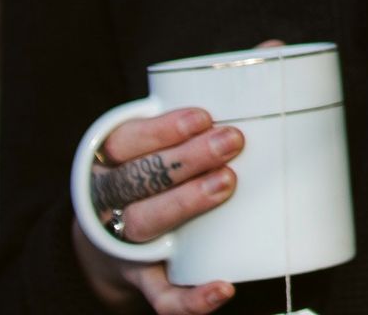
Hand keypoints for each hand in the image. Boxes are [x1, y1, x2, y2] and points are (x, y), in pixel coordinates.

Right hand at [70, 106, 243, 313]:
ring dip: (186, 201)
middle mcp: (110, 202)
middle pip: (138, 178)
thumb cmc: (145, 176)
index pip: (126, 141)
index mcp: (109, 162)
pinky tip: (222, 288)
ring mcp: (124, 242)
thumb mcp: (149, 145)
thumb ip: (187, 125)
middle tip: (231, 141)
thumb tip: (262, 75)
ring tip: (226, 182)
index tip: (204, 117)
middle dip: (185, 159)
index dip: (163, 130)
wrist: (105, 241)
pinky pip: (163, 294)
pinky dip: (191, 297)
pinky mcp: (143, 279)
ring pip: (146, 222)